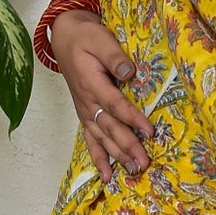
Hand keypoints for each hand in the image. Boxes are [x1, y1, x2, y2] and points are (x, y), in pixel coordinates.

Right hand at [50, 8, 153, 177]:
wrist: (65, 39)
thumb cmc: (86, 38)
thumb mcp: (100, 39)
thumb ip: (114, 56)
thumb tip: (129, 72)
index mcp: (92, 83)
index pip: (115, 105)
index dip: (132, 119)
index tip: (149, 132)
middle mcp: (87, 102)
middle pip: (110, 128)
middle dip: (127, 147)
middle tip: (143, 163)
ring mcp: (85, 111)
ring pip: (102, 138)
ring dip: (117, 156)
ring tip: (133, 171)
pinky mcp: (85, 115)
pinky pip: (91, 141)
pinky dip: (98, 159)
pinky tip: (107, 176)